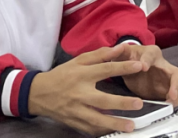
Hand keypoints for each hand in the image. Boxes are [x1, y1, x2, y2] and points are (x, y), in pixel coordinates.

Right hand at [28, 44, 150, 135]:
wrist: (38, 94)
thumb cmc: (62, 75)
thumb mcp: (78, 60)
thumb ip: (100, 55)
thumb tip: (120, 48)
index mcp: (82, 75)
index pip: (106, 70)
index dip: (123, 67)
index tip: (140, 66)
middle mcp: (79, 94)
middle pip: (102, 100)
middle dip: (121, 103)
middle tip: (138, 104)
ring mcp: (76, 110)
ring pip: (96, 120)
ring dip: (114, 124)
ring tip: (130, 126)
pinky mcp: (73, 122)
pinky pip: (89, 129)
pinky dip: (101, 131)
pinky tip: (114, 131)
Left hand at [112, 44, 177, 104]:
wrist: (132, 67)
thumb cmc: (130, 59)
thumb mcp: (122, 54)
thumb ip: (118, 52)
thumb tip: (118, 48)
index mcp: (151, 54)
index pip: (151, 55)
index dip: (148, 60)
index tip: (143, 67)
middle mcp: (164, 65)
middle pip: (177, 73)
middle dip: (176, 84)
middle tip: (172, 95)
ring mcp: (167, 78)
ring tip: (171, 103)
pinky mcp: (166, 90)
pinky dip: (176, 101)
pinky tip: (167, 107)